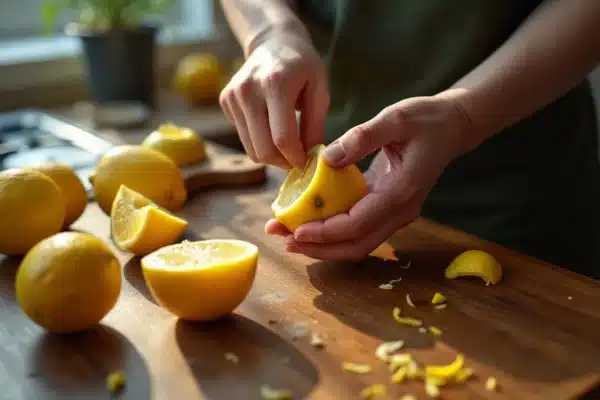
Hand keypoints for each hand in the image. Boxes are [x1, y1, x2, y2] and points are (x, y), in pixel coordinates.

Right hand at [219, 30, 329, 168]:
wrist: (272, 42)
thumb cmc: (302, 65)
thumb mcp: (319, 89)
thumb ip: (316, 124)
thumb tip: (312, 158)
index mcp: (275, 84)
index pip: (282, 138)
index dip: (295, 158)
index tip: (307, 163)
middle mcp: (248, 90)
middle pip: (263, 149)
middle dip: (282, 162)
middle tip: (297, 160)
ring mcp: (233, 96)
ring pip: (251, 149)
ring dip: (271, 156)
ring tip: (286, 145)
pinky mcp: (225, 101)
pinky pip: (244, 137)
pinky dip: (259, 140)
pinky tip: (270, 124)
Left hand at [265, 95, 479, 259]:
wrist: (453, 126)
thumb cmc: (426, 118)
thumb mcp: (395, 118)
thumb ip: (363, 137)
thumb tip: (327, 159)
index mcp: (401, 191)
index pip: (358, 224)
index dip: (326, 232)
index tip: (296, 230)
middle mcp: (401, 211)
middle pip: (356, 246)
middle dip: (318, 248)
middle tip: (283, 241)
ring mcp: (396, 213)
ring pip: (357, 243)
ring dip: (323, 245)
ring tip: (288, 238)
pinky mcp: (389, 209)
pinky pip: (359, 230)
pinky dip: (334, 233)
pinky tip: (310, 223)